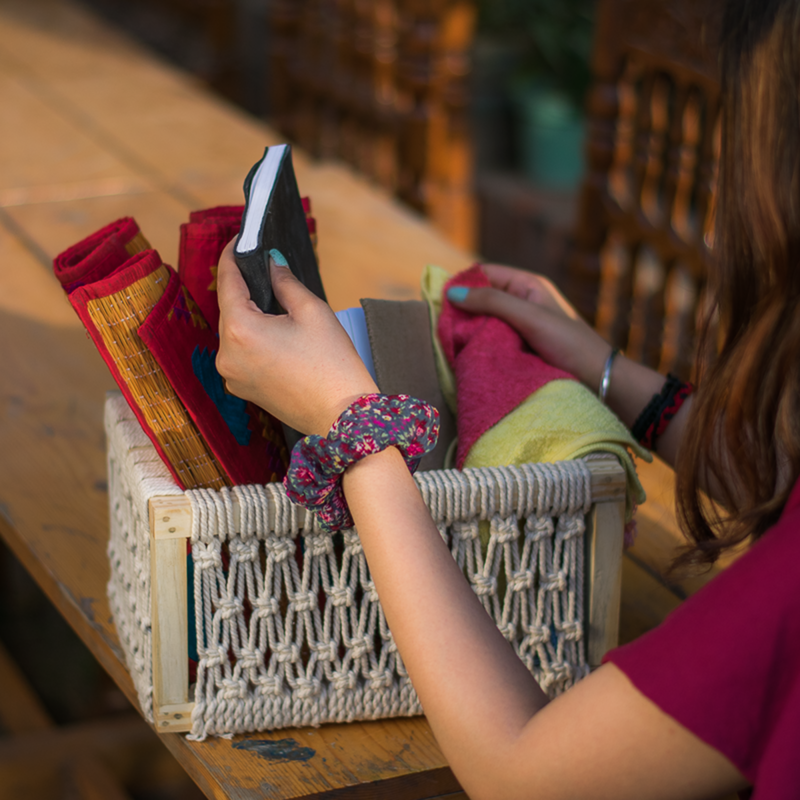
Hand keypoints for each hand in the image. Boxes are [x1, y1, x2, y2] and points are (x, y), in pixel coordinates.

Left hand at [215, 241, 377, 435]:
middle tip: (263, 268)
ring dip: (249, 315)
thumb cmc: (332, 364)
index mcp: (241, 330)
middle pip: (229, 308)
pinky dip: (252, 339)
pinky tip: (276, 334)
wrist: (341, 416)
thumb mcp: (312, 311)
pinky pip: (240, 353)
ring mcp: (231, 375)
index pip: (227, 282)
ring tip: (275, 302)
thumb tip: (271, 263)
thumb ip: (284, 282)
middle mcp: (227, 354)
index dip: (231, 256)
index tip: (238, 240)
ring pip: (234, 331)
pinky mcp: (241, 388)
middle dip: (245, 288)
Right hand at [447, 263, 611, 391]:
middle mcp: (520, 303)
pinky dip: (477, 346)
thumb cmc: (569, 343)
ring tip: (451, 341)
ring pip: (482, 322)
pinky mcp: (516, 348)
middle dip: (461, 310)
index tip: (441, 300)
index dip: (462, 283)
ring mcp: (518, 327)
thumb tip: (452, 293)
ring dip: (468, 330)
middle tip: (442, 325)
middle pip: (480, 298)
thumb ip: (493, 302)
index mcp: (526, 285)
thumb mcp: (530, 317)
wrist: (598, 379)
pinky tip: (466, 354)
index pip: (484, 273)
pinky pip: (489, 342)